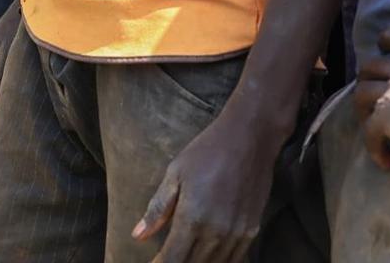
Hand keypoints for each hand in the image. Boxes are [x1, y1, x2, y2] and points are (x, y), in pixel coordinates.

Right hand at [0, 1, 20, 115]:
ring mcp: (0, 52)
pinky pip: (7, 72)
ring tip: (17, 107)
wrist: (32, 4)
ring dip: (5, 93)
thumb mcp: (11, 53)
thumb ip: (3, 75)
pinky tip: (24, 90)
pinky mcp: (10, 49)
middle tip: (9, 118)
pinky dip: (12, 83)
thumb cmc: (20, 27)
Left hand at [133, 104, 280, 262]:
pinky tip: (208, 258)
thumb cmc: (206, 152)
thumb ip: (157, 209)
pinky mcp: (252, 230)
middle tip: (165, 259)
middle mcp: (216, 232)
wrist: (249, 138)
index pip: (173, 259)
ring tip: (184, 258)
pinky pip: (234, 259)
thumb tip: (137, 235)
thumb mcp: (175, 174)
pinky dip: (219, 262)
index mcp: (193, 218)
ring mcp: (237, 233)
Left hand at [361, 27, 389, 168]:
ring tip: (373, 124)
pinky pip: (370, 133)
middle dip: (369, 77)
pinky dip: (373, 147)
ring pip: (361, 93)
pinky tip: (386, 161)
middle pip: (371, 64)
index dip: (388, 45)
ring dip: (364, 107)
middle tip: (377, 93)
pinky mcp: (387, 118)